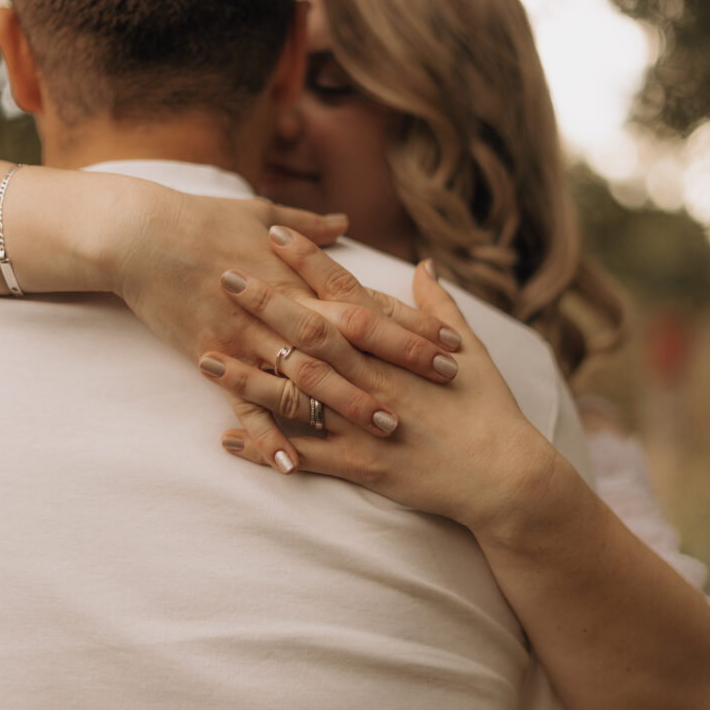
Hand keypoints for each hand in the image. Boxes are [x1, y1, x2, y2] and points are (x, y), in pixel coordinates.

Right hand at [108, 187, 460, 455]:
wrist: (140, 234)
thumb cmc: (202, 217)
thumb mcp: (261, 212)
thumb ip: (309, 224)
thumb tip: (343, 222)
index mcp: (297, 274)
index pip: (367, 302)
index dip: (410, 322)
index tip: (449, 340)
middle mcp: (280, 308)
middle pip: (352, 340)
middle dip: (399, 361)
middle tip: (442, 383)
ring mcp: (249, 336)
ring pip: (308, 377)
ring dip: (348, 403)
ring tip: (387, 429)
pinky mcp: (214, 357)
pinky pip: (245, 405)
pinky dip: (267, 434)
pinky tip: (289, 464)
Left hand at [200, 228, 556, 530]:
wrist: (505, 476)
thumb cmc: (489, 409)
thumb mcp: (472, 350)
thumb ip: (440, 306)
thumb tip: (424, 263)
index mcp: (398, 347)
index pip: (346, 293)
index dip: (309, 261)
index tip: (275, 232)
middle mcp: (376, 377)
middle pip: (311, 330)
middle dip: (265, 302)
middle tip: (222, 274)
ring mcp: (364, 421)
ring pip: (295, 392)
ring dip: (248, 374)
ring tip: (204, 356)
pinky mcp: (360, 464)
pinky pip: (301, 454)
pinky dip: (264, 446)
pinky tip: (225, 437)